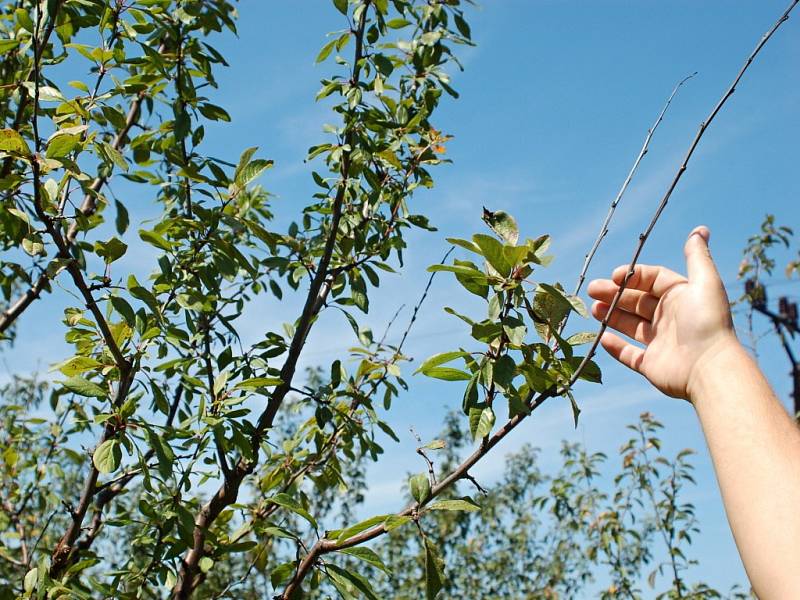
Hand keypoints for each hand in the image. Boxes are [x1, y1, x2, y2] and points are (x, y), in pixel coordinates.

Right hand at [586, 226, 736, 400]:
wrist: (709, 368)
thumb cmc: (707, 322)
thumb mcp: (704, 282)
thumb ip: (697, 256)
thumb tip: (700, 229)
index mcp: (681, 297)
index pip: (652, 281)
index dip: (633, 276)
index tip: (614, 276)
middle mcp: (670, 318)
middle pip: (637, 301)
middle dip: (614, 294)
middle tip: (592, 290)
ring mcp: (660, 343)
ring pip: (629, 325)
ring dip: (610, 315)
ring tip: (592, 308)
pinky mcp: (651, 365)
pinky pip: (629, 354)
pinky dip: (615, 346)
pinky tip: (601, 336)